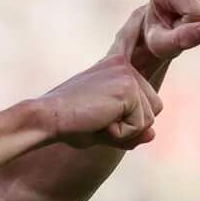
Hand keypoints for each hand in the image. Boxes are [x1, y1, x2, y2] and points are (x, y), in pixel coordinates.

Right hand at [36, 53, 161, 149]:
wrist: (46, 118)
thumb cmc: (69, 123)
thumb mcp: (106, 129)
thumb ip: (132, 131)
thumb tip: (153, 135)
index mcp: (118, 67)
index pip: (146, 104)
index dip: (125, 120)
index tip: (94, 113)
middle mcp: (125, 65)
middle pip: (154, 110)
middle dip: (129, 126)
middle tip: (95, 118)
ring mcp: (128, 74)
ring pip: (148, 120)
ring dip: (123, 131)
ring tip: (96, 118)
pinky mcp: (128, 87)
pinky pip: (139, 126)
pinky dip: (119, 134)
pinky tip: (98, 121)